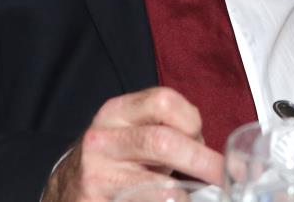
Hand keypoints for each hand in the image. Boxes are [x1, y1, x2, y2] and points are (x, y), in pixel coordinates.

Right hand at [42, 87, 223, 201]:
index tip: (203, 140)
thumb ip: (170, 131)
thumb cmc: (117, 158)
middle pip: (163, 142)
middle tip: (225, 176)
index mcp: (117, 112)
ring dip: (183, 195)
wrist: (68, 188)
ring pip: (157, 186)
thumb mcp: (135, 133)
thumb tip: (221, 154)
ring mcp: (96, 175)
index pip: (164, 101)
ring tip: (189, 196)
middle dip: (202, 162)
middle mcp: (103, 139)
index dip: (192, 121)